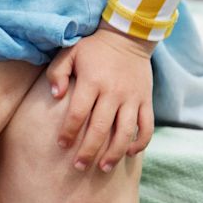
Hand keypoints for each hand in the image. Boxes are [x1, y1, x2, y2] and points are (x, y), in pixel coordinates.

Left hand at [46, 21, 154, 172]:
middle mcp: (113, 92)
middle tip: (78, 167)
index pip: (78, 113)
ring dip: (115, 153)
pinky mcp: (146, 100)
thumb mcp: (70, 52)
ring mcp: (132, 97)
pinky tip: (130, 153)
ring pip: (125, 132)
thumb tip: (55, 96)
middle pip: (100, 128)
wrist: (128, 35)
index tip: (61, 145)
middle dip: (88, 151)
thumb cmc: (93, 48)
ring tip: (103, 167)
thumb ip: (57, 73)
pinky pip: (147, 126)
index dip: (68, 132)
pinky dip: (140, 142)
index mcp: (92, 81)